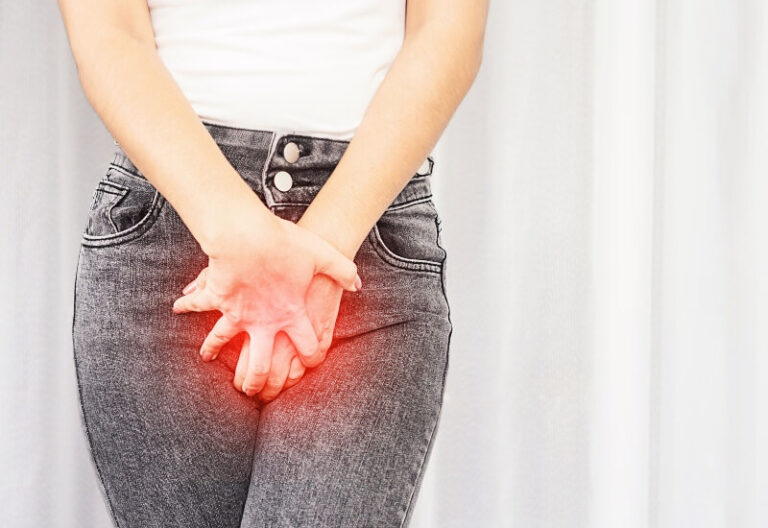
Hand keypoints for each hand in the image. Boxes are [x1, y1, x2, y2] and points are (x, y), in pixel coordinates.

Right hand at [171, 212, 360, 396]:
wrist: (248, 236)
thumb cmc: (285, 245)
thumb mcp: (322, 255)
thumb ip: (342, 270)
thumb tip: (357, 284)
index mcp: (292, 314)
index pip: (307, 348)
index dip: (312, 360)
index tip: (308, 366)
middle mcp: (264, 322)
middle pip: (261, 365)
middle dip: (256, 382)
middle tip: (253, 390)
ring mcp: (238, 313)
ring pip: (222, 342)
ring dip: (212, 350)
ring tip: (206, 358)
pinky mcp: (218, 298)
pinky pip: (198, 305)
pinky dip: (185, 305)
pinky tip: (176, 307)